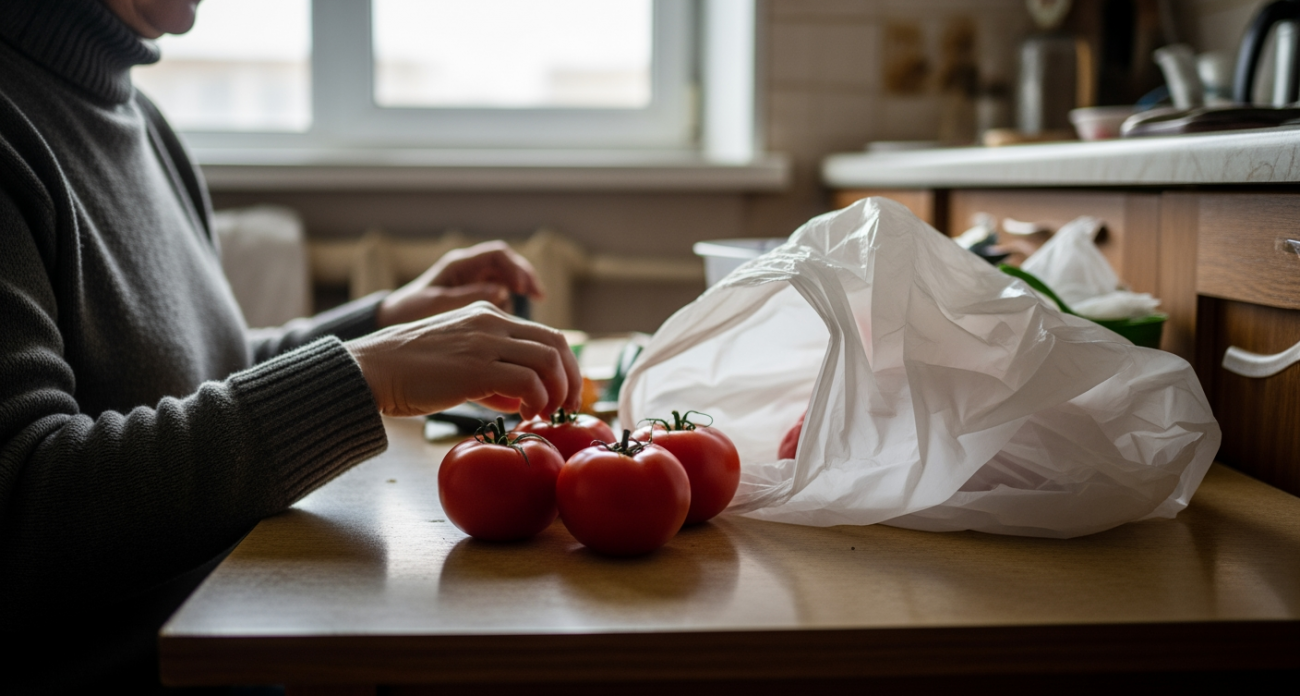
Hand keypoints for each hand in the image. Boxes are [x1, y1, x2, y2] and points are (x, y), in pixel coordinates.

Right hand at [347, 302, 580, 419]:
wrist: (371, 369)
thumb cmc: (409, 373)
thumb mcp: (458, 362)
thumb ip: (493, 375)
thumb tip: (523, 398)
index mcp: (487, 315)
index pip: (545, 334)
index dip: (565, 366)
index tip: (564, 394)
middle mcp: (490, 321)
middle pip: (556, 343)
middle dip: (571, 378)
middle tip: (567, 407)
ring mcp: (484, 341)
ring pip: (548, 359)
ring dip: (557, 391)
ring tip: (546, 414)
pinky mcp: (476, 367)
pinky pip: (528, 381)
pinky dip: (537, 400)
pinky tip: (525, 415)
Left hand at [377, 241, 542, 327]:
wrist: (392, 325)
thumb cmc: (410, 313)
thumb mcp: (437, 305)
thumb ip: (468, 298)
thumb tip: (502, 293)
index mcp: (458, 265)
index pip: (497, 255)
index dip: (515, 268)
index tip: (522, 288)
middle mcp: (468, 270)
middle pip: (508, 264)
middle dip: (525, 278)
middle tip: (539, 297)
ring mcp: (472, 283)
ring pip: (507, 280)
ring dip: (521, 292)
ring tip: (529, 308)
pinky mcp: (474, 299)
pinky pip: (501, 296)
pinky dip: (511, 305)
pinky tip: (514, 322)